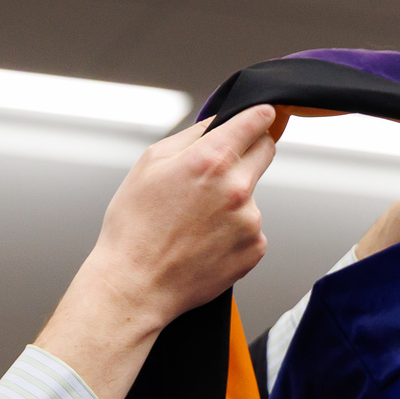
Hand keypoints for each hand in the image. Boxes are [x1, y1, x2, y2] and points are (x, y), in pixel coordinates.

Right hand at [35, 105, 278, 398]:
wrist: (137, 284)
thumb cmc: (134, 226)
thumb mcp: (150, 163)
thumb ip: (193, 135)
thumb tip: (220, 121)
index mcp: (211, 160)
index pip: (256, 122)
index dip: (259, 115)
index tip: (262, 114)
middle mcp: (237, 188)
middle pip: (265, 152)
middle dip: (248, 151)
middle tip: (219, 169)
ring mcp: (250, 221)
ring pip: (252, 195)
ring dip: (233, 200)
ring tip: (194, 221)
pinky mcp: (255, 249)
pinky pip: (251, 229)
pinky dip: (234, 231)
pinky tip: (204, 241)